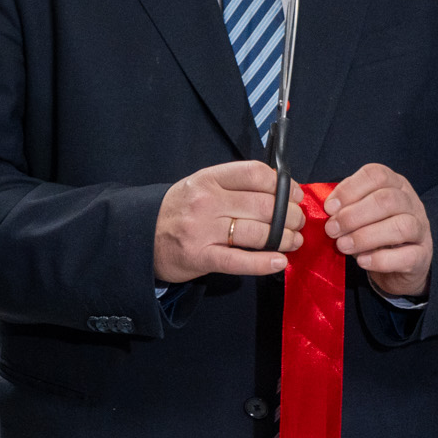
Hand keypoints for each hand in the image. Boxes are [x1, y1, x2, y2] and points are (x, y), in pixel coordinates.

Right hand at [153, 160, 303, 285]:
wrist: (139, 236)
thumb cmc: (177, 211)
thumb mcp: (199, 186)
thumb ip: (233, 185)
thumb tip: (280, 190)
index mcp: (207, 179)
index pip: (254, 174)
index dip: (283, 184)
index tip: (295, 195)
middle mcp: (205, 202)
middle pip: (263, 205)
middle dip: (290, 215)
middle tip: (298, 222)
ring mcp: (202, 230)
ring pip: (258, 233)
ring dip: (285, 239)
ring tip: (293, 242)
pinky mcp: (201, 257)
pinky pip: (240, 261)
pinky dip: (263, 263)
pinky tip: (279, 262)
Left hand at [325, 164, 431, 298]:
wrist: (397, 263)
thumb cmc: (372, 230)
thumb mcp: (357, 212)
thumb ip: (344, 206)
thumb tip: (326, 209)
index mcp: (394, 184)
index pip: (376, 175)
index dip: (349, 189)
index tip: (329, 208)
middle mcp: (411, 202)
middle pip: (387, 200)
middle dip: (353, 215)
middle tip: (331, 230)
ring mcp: (421, 228)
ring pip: (402, 226)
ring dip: (366, 237)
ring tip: (343, 246)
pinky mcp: (423, 255)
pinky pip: (408, 256)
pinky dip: (381, 259)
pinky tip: (362, 261)